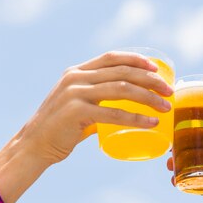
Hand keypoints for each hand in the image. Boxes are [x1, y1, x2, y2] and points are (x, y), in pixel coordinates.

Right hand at [22, 51, 173, 165]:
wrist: (34, 145)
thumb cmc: (60, 128)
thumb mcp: (77, 104)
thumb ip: (97, 101)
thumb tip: (124, 107)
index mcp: (77, 71)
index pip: (112, 57)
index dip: (136, 59)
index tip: (156, 68)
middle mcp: (76, 77)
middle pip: (122, 72)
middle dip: (150, 80)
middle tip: (169, 91)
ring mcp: (75, 93)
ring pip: (122, 90)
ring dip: (148, 98)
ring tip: (165, 107)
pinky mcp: (76, 112)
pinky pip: (114, 114)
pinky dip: (136, 118)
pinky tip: (151, 123)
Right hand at [168, 107, 202, 202]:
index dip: (198, 118)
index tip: (180, 114)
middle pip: (200, 143)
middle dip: (183, 141)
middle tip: (169, 141)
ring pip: (195, 162)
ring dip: (180, 161)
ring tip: (169, 162)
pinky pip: (197, 184)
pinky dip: (184, 181)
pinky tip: (175, 180)